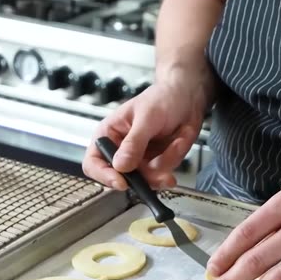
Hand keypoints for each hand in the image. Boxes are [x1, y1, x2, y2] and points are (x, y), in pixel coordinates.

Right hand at [82, 75, 208, 190]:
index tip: (123, 182)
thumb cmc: (161, 98)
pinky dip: (174, 159)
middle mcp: (121, 151)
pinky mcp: (156, 164)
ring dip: (165, 163)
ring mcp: (139, 160)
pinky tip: (179, 142)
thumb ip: (133, 142)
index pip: (94, 163)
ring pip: (147, 179)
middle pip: (123, 178)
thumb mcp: (146, 118)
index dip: (104, 176)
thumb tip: (120, 165)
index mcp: (108, 135)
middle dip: (146, 175)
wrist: (186, 97)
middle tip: (161, 170)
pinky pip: (163, 174)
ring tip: (176, 142)